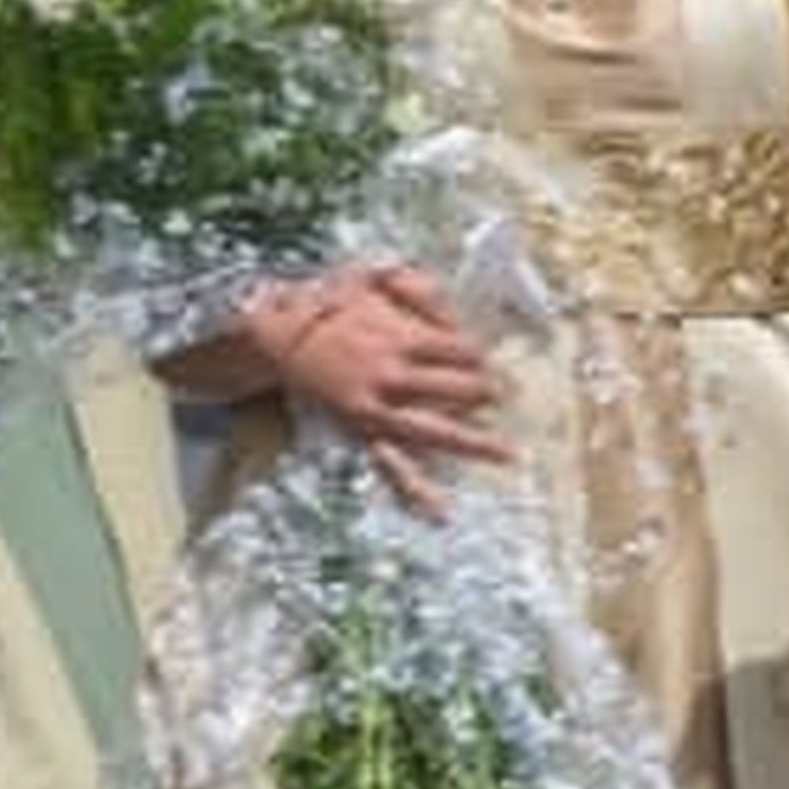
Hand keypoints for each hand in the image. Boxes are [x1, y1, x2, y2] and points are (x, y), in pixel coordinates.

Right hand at [244, 264, 510, 514]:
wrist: (279, 335)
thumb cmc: (331, 302)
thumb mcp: (375, 277)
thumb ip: (419, 289)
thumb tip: (456, 309)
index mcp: (402, 338)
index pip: (462, 352)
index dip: (483, 358)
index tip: (494, 364)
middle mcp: (394, 376)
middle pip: (459, 389)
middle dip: (488, 393)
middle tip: (509, 398)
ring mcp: (377, 409)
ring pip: (436, 430)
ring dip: (475, 443)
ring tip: (509, 454)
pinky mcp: (361, 432)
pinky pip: (391, 464)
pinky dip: (416, 490)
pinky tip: (440, 511)